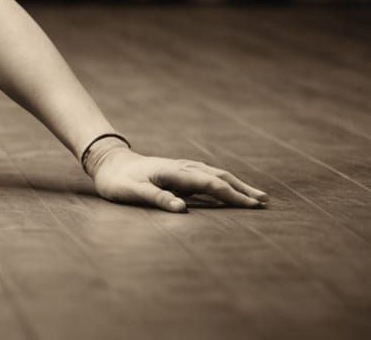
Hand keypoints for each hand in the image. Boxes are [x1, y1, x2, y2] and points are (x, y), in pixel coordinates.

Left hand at [90, 144, 267, 211]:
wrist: (105, 161)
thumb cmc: (117, 180)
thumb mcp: (132, 192)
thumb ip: (156, 198)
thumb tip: (182, 209)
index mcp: (174, 172)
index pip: (210, 184)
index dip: (232, 195)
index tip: (253, 205)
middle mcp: (180, 168)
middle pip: (217, 176)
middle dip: (241, 188)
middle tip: (264, 201)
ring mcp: (179, 169)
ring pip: (212, 174)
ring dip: (234, 184)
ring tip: (254, 195)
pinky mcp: (176, 173)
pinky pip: (205, 177)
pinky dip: (221, 182)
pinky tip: (227, 190)